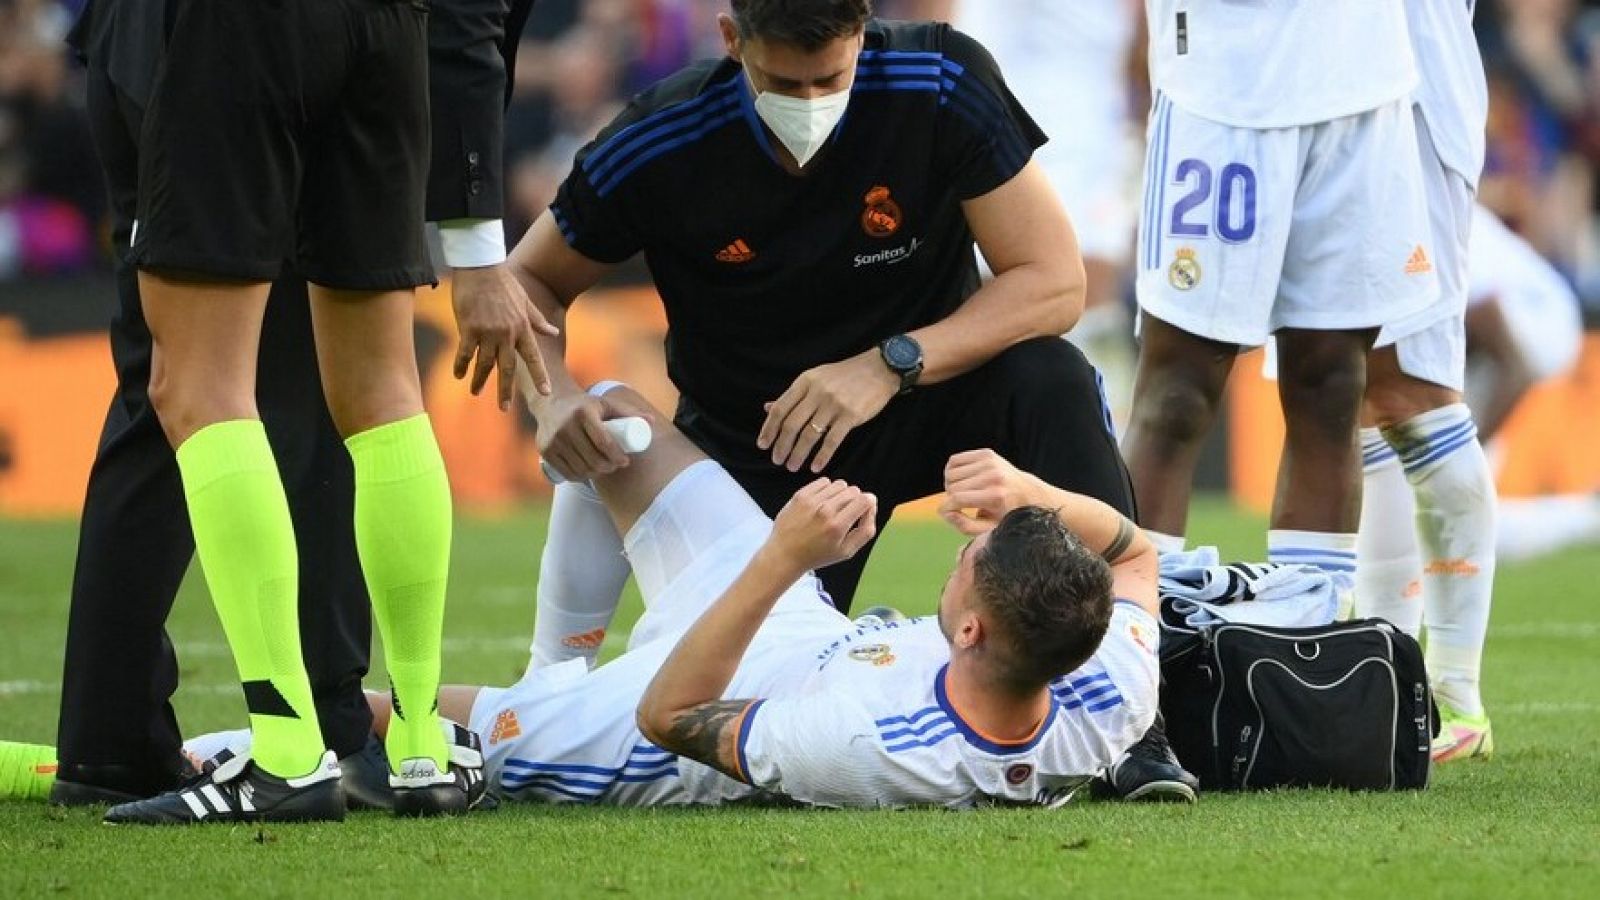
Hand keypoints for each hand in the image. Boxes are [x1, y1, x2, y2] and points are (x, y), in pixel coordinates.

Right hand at [450, 262, 560, 410]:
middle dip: (506, 390)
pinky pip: (465, 352)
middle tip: (505, 408)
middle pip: (508, 368)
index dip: (540, 376)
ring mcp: (488, 332)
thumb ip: (538, 320)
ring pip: (485, 364)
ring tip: (476, 393)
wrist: (480, 267)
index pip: (533, 357)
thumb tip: (553, 333)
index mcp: (522, 328)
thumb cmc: (503, 283)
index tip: (546, 393)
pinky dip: (461, 364)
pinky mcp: (469, 328)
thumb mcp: (525, 301)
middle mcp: (507, 334)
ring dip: (480, 380)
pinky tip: (457, 375)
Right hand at [535, 391, 630, 481]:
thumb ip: (628, 411)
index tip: (625, 461)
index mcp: (583, 412)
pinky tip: (588, 473)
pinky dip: (579, 476)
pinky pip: (566, 472)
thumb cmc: (585, 405)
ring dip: (595, 474)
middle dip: (609, 467)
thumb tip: (651, 422)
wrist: (551, 403)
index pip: (604, 442)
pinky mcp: (545, 450)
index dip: (617, 456)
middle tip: (616, 466)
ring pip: (580, 468)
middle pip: (593, 458)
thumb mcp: (606, 403)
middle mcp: (566, 426)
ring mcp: (553, 440)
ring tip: (604, 469)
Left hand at [757, 350, 899, 473]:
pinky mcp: (851, 416)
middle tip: (777, 460)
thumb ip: (793, 395)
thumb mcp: (815, 378)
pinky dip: (822, 457)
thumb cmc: (844, 375)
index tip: (763, 445)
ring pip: (809, 435)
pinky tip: (815, 466)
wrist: (878, 369)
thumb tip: (767, 408)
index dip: (769, 429)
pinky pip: (832, 441)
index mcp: (805, 382)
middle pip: (792, 425)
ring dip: (798, 454)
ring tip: (792, 466)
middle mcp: (817, 392)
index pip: (780, 408)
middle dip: (782, 446)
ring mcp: (834, 404)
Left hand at [767, 478, 878, 571]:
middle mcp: (825, 511)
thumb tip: (871, 506)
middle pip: (854, 490)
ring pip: (840, 484)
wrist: (785, 554)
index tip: (862, 511)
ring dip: (841, 494)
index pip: (865, 500)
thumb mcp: (847, 551)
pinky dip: (827, 490)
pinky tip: (823, 502)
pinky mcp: (800, 495)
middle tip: (846, 514)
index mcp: (838, 526)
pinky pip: (824, 482)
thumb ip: (866, 529)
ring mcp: (811, 501)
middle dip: (855, 500)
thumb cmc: (818, 555)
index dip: (869, 503)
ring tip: (834, 508)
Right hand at [937, 449, 1040, 535]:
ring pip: (950, 473)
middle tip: (962, 505)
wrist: (1028, 494)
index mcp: (995, 495)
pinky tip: (963, 480)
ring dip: (951, 485)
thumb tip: (944, 511)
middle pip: (952, 486)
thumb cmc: (1006, 516)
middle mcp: (993, 476)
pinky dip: (953, 472)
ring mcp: (990, 462)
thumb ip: (964, 526)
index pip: (957, 499)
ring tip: (964, 493)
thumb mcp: (988, 529)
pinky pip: (954, 461)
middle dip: (951, 498)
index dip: (946, 508)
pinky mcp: (986, 454)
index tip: (947, 513)